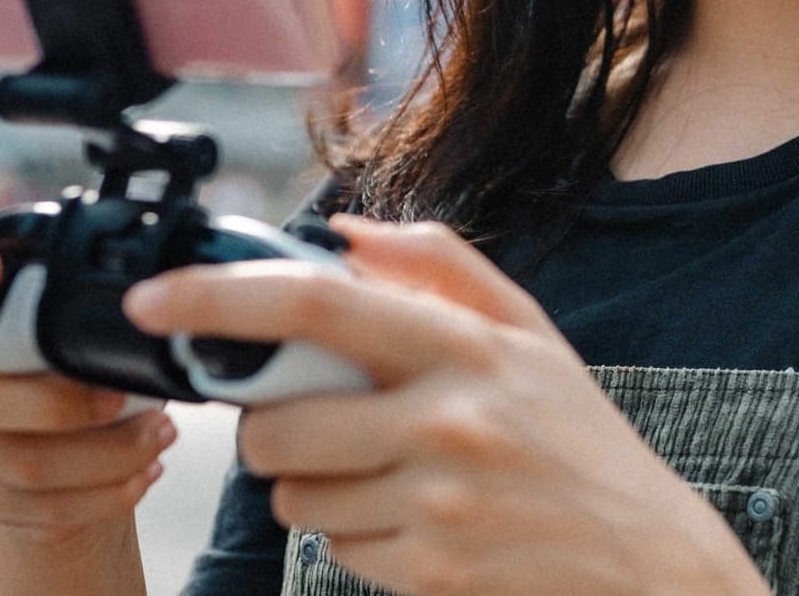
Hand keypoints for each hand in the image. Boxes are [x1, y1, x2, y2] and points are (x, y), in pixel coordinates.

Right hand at [0, 222, 174, 547]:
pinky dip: (93, 496)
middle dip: (60, 405)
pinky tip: (139, 476)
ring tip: (159, 439)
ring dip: (101, 458)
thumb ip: (110, 302)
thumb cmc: (93, 360)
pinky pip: (22, 505)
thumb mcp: (100, 321)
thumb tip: (169, 296)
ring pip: (9, 459)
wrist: (70, 439)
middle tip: (129, 400)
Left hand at [123, 215, 771, 595]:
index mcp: (463, 345)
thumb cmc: (575, 434)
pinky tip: (412, 517)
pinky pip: (333, 547)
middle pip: (277, 421)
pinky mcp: (427, 570)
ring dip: (311, 482)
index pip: (317, 307)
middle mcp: (447, 420)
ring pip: (293, 494)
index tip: (155, 301)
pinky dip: (353, 533)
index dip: (220, 299)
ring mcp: (435, 502)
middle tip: (319, 416)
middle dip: (270, 423)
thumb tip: (344, 236)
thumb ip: (440, 266)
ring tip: (382, 470)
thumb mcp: (528, 331)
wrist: (642, 555)